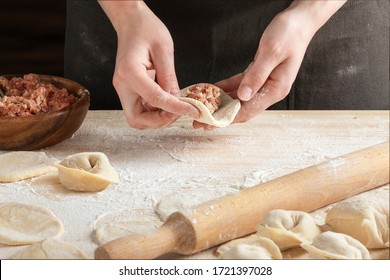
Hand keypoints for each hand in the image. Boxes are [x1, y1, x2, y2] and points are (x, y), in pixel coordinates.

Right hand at [99, 1, 198, 128]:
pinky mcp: (129, 91)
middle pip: (137, 119)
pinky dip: (156, 111)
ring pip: (138, 118)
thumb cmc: (146, 29)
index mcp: (129, 72)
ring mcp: (124, 89)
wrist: (131, 22)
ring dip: (158, 118)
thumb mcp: (164, 50)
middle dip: (160, 121)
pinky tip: (168, 101)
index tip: (192, 110)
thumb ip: (169, 78)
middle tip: (179, 111)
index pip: (154, 98)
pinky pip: (141, 110)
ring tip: (176, 106)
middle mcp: (122, 85)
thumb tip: (177, 100)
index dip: (175, 108)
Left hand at [194, 0, 345, 129]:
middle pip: (242, 108)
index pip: (249, 110)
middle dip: (221, 115)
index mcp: (276, 89)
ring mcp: (265, 83)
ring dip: (221, 104)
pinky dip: (226, 88)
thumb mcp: (271, 52)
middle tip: (201, 121)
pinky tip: (213, 90)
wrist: (299, 21)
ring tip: (203, 108)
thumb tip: (243, 96)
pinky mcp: (259, 75)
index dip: (229, 118)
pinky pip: (239, 85)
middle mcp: (270, 89)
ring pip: (239, 98)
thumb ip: (257, 75)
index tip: (211, 123)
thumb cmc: (290, 34)